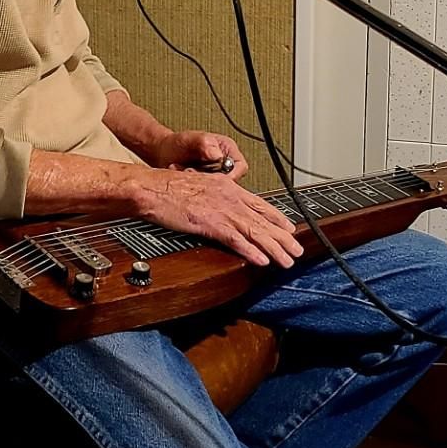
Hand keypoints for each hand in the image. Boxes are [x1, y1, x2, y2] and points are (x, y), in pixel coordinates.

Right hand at [131, 167, 301, 267]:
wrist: (150, 187)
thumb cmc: (167, 187)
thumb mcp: (199, 187)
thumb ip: (215, 198)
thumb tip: (223, 210)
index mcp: (226, 187)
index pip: (258, 204)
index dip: (276, 217)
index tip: (289, 227)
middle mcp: (228, 196)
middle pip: (262, 219)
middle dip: (282, 237)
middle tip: (296, 249)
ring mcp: (220, 210)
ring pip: (254, 231)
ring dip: (273, 248)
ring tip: (286, 260)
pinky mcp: (209, 223)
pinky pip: (235, 240)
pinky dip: (250, 251)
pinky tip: (261, 260)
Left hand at [150, 131, 247, 181]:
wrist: (162, 153)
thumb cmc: (177, 144)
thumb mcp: (191, 139)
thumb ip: (205, 144)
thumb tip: (217, 155)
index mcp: (227, 150)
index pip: (240, 168)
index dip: (229, 175)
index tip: (213, 176)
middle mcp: (224, 164)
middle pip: (230, 182)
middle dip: (210, 181)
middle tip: (191, 171)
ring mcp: (215, 176)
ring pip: (218, 190)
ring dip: (200, 184)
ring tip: (185, 171)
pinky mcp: (206, 187)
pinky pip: (207, 195)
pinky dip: (194, 188)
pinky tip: (183, 176)